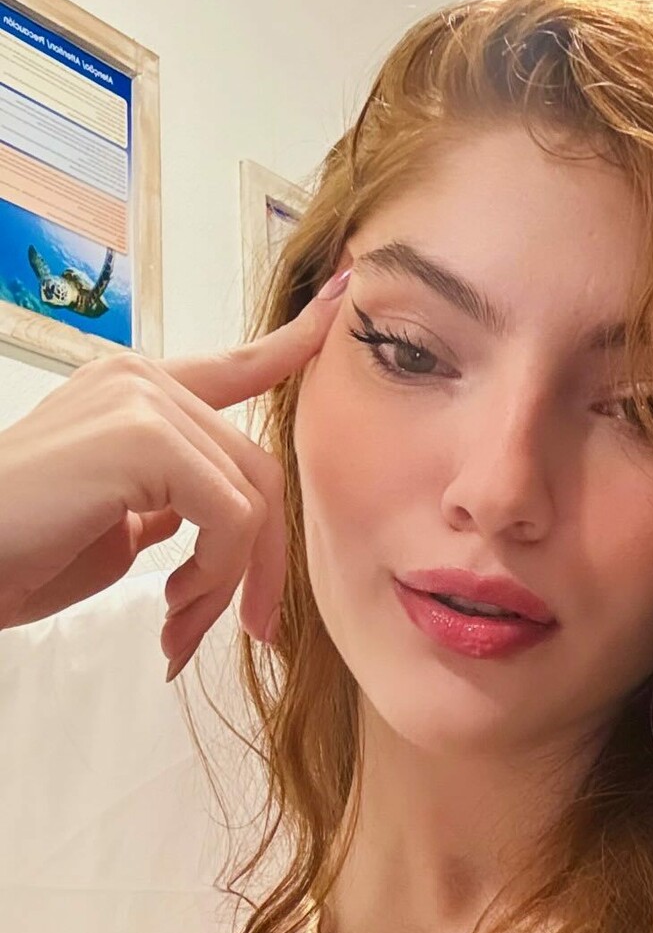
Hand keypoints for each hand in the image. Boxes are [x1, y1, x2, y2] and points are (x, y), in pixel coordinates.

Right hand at [0, 266, 352, 676]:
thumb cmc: (17, 555)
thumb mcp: (114, 527)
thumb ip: (170, 504)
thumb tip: (221, 523)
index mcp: (132, 393)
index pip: (231, 366)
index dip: (292, 343)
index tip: (340, 302)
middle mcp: (139, 380)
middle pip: (258, 467)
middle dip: (261, 560)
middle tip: (248, 628)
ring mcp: (141, 400)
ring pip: (251, 497)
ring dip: (229, 582)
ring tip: (183, 629)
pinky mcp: (144, 435)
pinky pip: (230, 516)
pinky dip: (215, 574)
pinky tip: (169, 607)